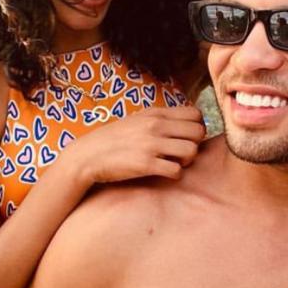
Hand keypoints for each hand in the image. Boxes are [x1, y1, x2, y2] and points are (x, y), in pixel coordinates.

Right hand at [67, 105, 205, 187]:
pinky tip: (165, 173)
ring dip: (188, 161)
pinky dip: (175, 174)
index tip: (186, 137)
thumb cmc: (115, 139)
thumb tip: (184, 122)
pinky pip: (177, 171)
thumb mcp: (137, 119)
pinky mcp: (146, 165)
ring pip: (192, 151)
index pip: (196, 114)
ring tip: (176, 163)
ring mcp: (151, 145)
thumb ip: (160, 119)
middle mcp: (156, 126)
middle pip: (199, 132)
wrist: (88, 155)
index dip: (197, 127)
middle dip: (195, 144)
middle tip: (183, 153)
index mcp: (156, 113)